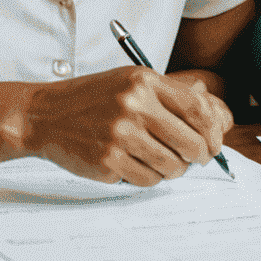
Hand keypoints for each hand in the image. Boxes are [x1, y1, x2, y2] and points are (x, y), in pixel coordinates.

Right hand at [23, 66, 232, 185]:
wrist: (46, 114)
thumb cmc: (94, 98)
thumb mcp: (131, 82)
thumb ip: (169, 96)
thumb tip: (213, 122)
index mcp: (145, 81)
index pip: (197, 108)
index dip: (213, 131)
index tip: (214, 143)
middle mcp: (134, 106)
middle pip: (189, 141)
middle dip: (199, 156)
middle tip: (196, 159)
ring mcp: (120, 135)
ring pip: (171, 165)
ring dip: (174, 169)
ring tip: (165, 162)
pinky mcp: (108, 162)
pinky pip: (147, 179)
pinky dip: (150, 177)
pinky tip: (140, 165)